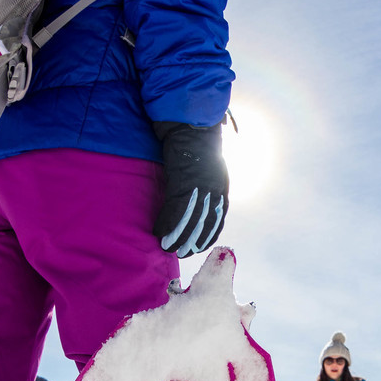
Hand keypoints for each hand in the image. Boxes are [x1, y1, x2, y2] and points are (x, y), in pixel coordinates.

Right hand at [152, 122, 228, 256]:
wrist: (191, 127)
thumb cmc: (199, 146)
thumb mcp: (211, 171)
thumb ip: (209, 188)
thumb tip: (202, 203)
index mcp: (222, 189)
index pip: (218, 220)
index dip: (208, 235)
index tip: (199, 247)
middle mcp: (214, 192)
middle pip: (204, 225)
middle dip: (192, 242)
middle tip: (182, 254)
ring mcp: (200, 189)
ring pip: (189, 221)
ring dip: (177, 237)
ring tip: (168, 248)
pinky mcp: (183, 183)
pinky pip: (174, 210)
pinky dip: (166, 223)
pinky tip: (158, 232)